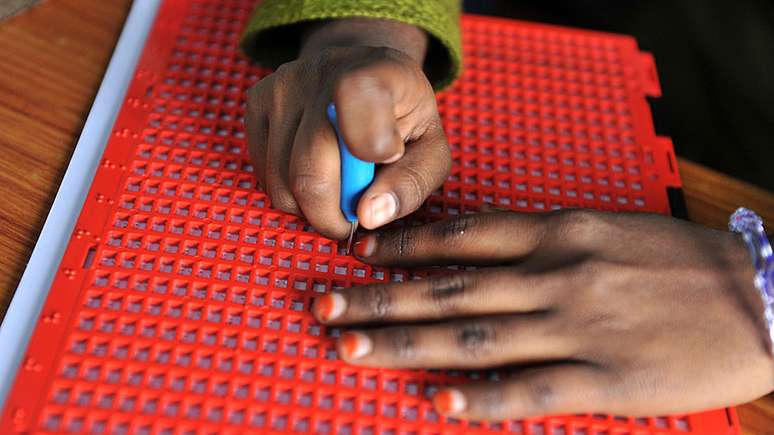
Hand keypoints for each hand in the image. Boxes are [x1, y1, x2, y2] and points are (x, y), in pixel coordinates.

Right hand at [244, 18, 450, 238]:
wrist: (363, 75)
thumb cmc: (403, 120)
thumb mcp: (430, 150)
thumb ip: (411, 183)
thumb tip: (368, 215)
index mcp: (378, 72)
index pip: (358, 99)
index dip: (367, 146)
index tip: (385, 162)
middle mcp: (321, 72)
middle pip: (310, 171)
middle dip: (332, 215)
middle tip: (352, 217)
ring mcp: (281, 86)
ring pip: (282, 184)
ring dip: (309, 206)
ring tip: (336, 189)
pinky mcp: (255, 102)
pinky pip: (264, 175)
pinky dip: (288, 191)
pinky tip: (313, 173)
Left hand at [312, 210, 773, 419]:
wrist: (763, 295)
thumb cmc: (678, 261)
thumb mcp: (604, 229)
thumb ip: (540, 239)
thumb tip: (473, 251)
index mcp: (559, 233)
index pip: (461, 237)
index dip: (403, 246)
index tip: (358, 252)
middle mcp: (556, 274)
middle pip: (448, 288)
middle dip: (378, 297)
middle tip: (321, 304)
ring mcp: (577, 326)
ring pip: (471, 338)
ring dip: (402, 344)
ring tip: (346, 348)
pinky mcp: (606, 378)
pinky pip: (530, 390)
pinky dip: (480, 399)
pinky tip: (436, 404)